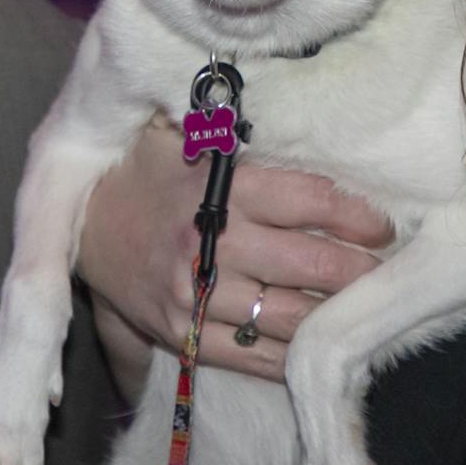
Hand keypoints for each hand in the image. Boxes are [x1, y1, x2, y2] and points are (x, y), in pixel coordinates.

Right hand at [77, 118, 391, 381]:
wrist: (79, 227)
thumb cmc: (145, 174)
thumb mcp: (184, 137)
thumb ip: (237, 133)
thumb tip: (302, 107)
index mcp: (219, 190)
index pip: (308, 200)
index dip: (356, 216)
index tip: (383, 226)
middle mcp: (210, 243)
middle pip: (310, 264)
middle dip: (359, 272)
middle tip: (386, 274)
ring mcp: (194, 295)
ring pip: (287, 316)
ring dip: (333, 317)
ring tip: (362, 313)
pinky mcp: (181, 335)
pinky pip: (252, 356)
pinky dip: (291, 357)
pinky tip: (318, 350)